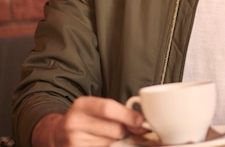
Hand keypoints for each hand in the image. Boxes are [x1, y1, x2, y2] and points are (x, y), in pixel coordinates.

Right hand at [31, 96, 145, 146]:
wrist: (58, 135)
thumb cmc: (86, 120)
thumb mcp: (97, 108)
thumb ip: (119, 111)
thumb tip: (142, 123)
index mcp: (81, 105)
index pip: (108, 108)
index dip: (128, 116)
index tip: (142, 123)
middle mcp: (74, 122)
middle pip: (114, 129)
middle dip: (123, 132)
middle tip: (119, 131)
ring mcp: (72, 141)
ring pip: (110, 143)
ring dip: (114, 142)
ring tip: (103, 137)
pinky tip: (99, 143)